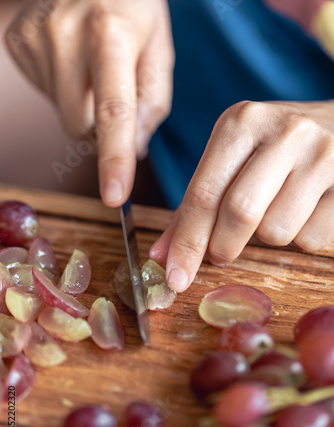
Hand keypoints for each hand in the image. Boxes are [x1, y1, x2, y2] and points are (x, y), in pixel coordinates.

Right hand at [5, 0, 173, 204]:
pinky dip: (64, 89)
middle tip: (112, 87)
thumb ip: (152, 103)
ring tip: (91, 67)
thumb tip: (133, 150)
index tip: (115, 197)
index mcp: (111, 34)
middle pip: (81, 125)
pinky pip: (47, 95)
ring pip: (63, 114)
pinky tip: (73, 61)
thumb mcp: (158, 48)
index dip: (114, 159)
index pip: (114, 111)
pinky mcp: (19, 44)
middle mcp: (67, 35)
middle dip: (100, 123)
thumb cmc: (132, 8)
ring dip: (82, 105)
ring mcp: (36, 39)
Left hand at [150, 100, 333, 291]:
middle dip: (223, 247)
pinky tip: (307, 209)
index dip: (187, 243)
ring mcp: (321, 154)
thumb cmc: (275, 150)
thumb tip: (162, 257)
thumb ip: (195, 207)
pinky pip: (313, 238)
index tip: (175, 278)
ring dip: (269, 237)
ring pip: (278, 231)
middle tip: (221, 254)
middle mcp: (282, 132)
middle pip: (240, 213)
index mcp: (241, 122)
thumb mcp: (232, 161)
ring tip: (277, 211)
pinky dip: (302, 236)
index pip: (203, 194)